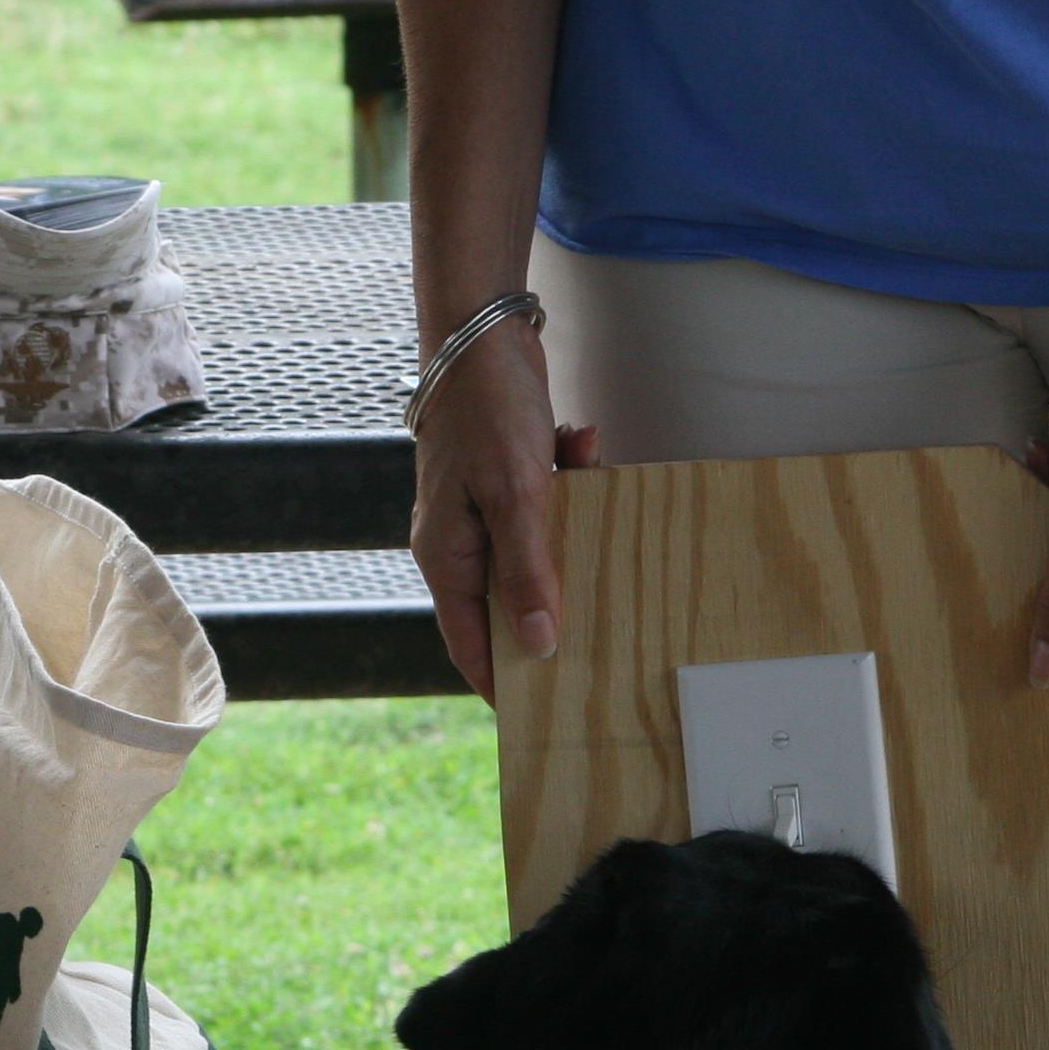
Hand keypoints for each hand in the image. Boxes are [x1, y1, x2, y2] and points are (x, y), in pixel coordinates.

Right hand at [408, 320, 600, 700]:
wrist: (479, 332)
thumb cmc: (486, 413)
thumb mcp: (517, 497)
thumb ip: (529, 572)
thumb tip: (541, 643)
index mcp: (448, 558)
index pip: (471, 644)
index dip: (503, 684)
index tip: (540, 717)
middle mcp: (462, 543)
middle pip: (509, 603)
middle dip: (554, 609)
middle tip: (601, 638)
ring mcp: (485, 512)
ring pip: (539, 550)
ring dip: (573, 530)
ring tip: (594, 489)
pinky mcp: (510, 480)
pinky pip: (551, 504)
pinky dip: (574, 481)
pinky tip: (583, 446)